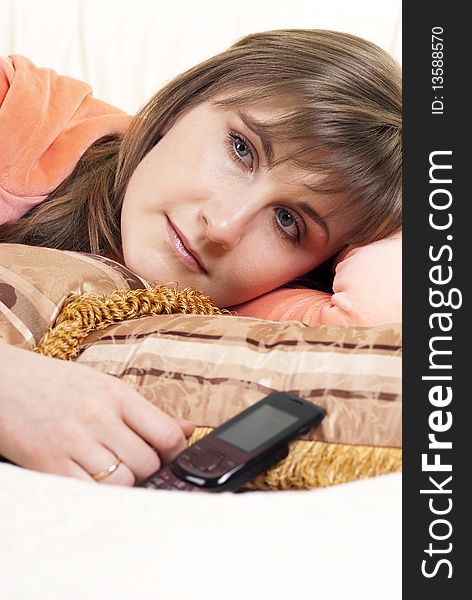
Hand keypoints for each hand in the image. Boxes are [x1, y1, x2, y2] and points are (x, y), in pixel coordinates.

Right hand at [0, 343, 194, 485]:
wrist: (1, 381)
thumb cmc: (54, 383)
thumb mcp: (103, 386)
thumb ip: (145, 411)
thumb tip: (187, 429)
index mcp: (116, 394)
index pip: (166, 433)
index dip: (176, 453)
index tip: (172, 458)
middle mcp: (97, 417)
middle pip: (147, 462)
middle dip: (148, 470)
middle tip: (135, 466)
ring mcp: (72, 441)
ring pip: (122, 482)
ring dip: (123, 484)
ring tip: (111, 472)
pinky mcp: (47, 464)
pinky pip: (87, 493)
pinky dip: (96, 495)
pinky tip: (91, 482)